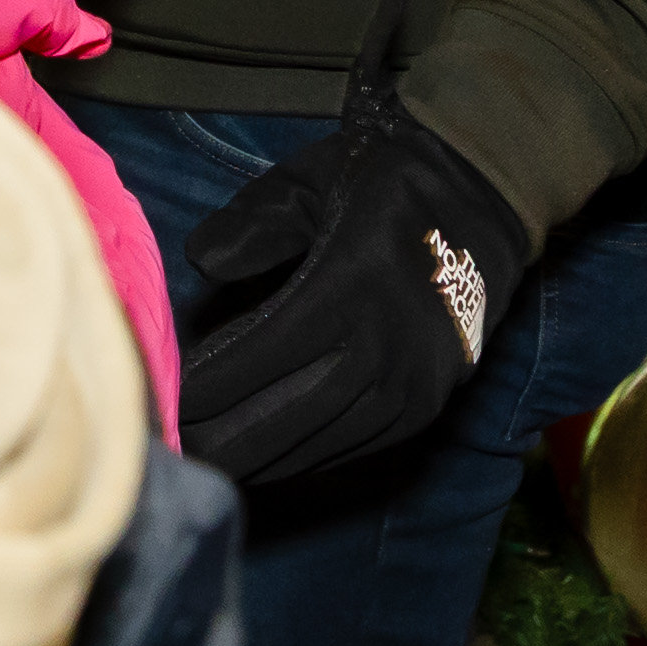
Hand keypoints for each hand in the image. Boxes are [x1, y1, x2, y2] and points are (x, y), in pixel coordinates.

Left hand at [173, 0, 529, 487]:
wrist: (486, 202)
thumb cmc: (382, 184)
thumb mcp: (311, 182)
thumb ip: (254, 224)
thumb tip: (203, 266)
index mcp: (350, 286)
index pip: (261, 356)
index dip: (207, 387)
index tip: (160, 400)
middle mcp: (384, 347)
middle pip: (285, 416)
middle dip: (222, 439)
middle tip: (170, 452)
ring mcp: (410, 384)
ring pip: (319, 442)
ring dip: (258, 458)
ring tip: (205, 463)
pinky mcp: (426, 406)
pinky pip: (354, 447)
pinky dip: (304, 457)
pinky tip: (265, 460)